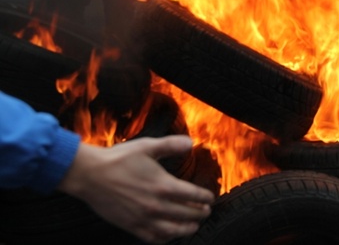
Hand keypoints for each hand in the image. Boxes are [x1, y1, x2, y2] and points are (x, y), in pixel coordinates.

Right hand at [58, 135, 214, 243]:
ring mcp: (143, 218)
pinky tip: (169, 235)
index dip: (205, 197)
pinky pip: (152, 238)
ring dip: (187, 228)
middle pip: (187, 213)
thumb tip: (190, 143)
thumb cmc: (118, 159)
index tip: (210, 198)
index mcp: (163, 185)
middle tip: (206, 211)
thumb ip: (171, 145)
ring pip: (173, 229)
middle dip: (200, 213)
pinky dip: (165, 238)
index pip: (193, 195)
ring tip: (194, 225)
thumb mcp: (148, 146)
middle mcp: (156, 205)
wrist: (90, 174)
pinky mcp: (131, 225)